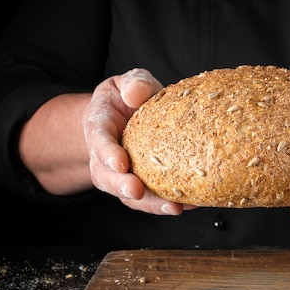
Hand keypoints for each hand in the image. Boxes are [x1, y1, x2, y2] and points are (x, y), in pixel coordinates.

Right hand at [82, 68, 193, 214]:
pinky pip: (149, 200)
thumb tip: (137, 95)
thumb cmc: (127, 97)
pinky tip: (190, 204)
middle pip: (107, 177)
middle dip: (121, 187)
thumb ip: (133, 84)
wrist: (126, 115)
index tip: (120, 163)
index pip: (99, 141)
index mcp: (99, 127)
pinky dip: (166, 204)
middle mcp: (105, 157)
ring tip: (173, 207)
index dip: (107, 153)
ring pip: (128, 196)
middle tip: (137, 191)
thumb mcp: (127, 83)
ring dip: (149, 204)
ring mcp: (121, 175)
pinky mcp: (141, 185)